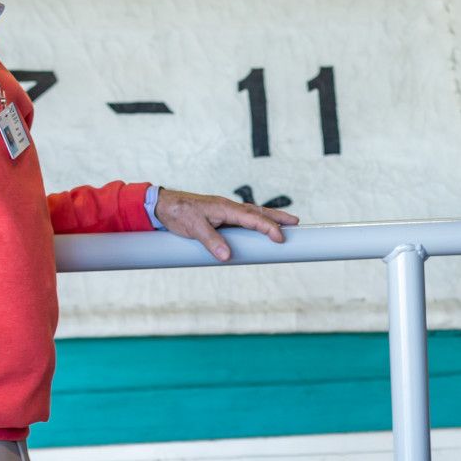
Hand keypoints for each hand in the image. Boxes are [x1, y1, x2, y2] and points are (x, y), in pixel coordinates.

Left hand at [154, 189, 297, 260]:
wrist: (164, 205)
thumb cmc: (179, 213)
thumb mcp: (193, 228)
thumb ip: (211, 241)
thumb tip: (227, 256)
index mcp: (225, 208)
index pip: (252, 218)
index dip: (268, 228)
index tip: (280, 238)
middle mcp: (229, 208)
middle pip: (259, 212)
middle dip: (278, 217)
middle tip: (296, 223)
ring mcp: (226, 212)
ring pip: (253, 214)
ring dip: (270, 218)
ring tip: (286, 224)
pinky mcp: (221, 216)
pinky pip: (244, 218)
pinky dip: (257, 221)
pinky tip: (260, 227)